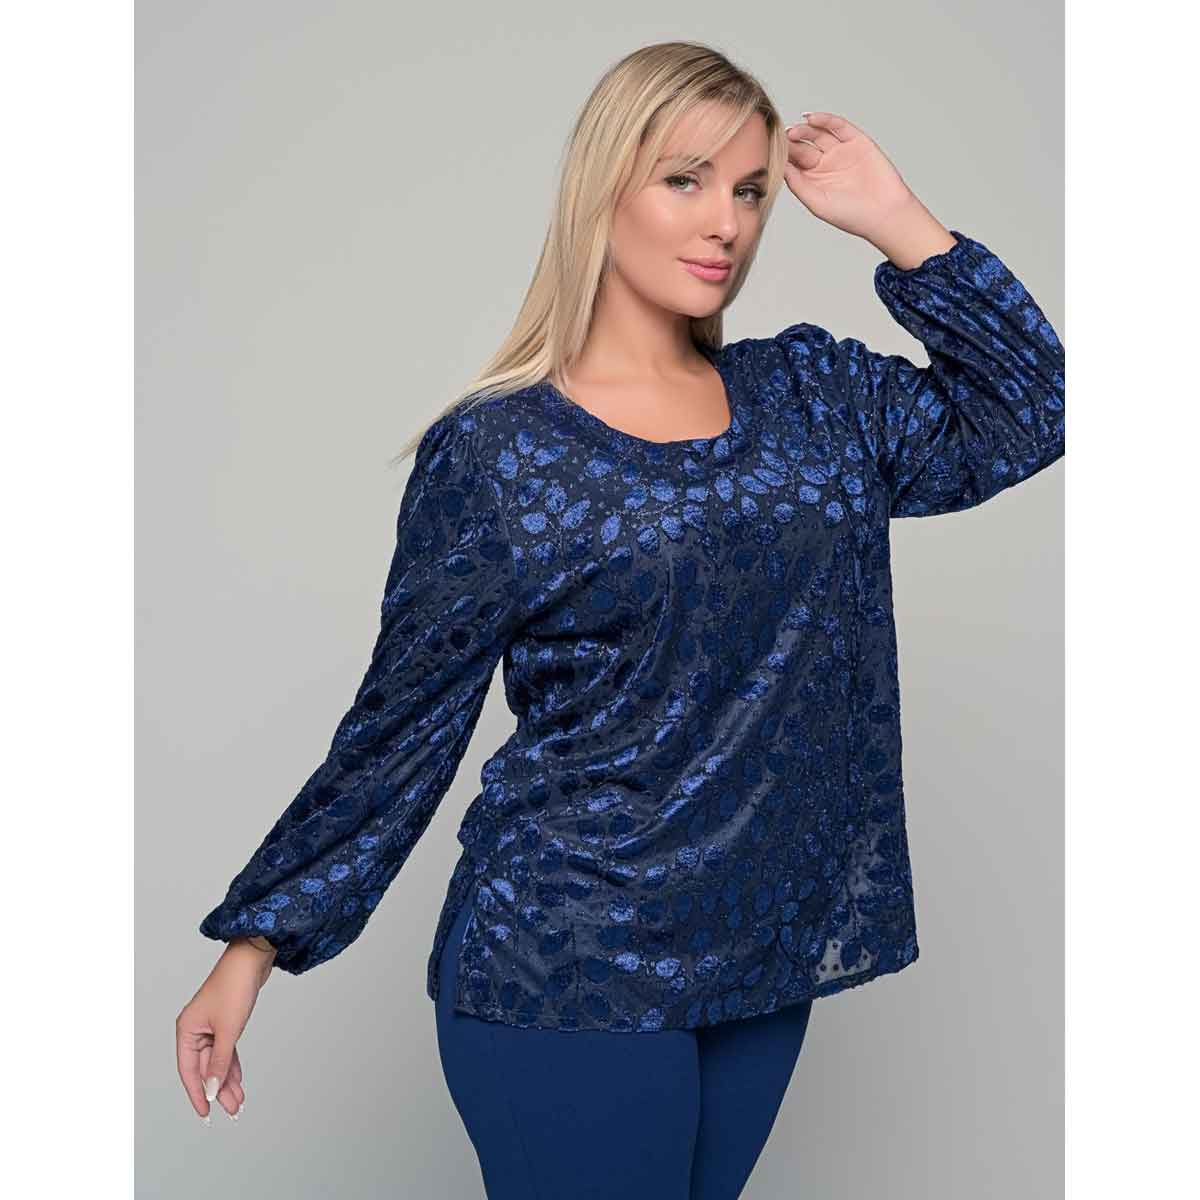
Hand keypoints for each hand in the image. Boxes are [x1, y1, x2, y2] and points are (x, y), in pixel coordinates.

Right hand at [175, 942, 272, 1124]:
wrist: (252, 957)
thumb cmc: (235, 987)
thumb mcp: (228, 1030)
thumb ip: (219, 1062)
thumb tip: (211, 1089)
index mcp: (186, 1030)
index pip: (188, 1071)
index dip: (196, 1094)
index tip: (206, 1113)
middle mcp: (194, 1029)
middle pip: (204, 1067)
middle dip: (218, 1089)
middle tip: (233, 1110)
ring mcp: (210, 1025)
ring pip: (216, 1060)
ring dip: (227, 1079)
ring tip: (238, 1101)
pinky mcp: (225, 1021)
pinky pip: (225, 1050)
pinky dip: (232, 1064)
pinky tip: (238, 1080)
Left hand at [782, 111, 920, 241]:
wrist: (884, 213)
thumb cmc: (850, 215)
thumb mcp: (816, 202)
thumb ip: (797, 184)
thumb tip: (780, 166)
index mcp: (812, 179)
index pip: (793, 163)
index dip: (784, 155)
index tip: (773, 151)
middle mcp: (825, 164)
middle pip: (803, 146)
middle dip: (793, 141)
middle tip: (785, 138)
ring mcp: (840, 152)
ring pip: (818, 134)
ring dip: (805, 129)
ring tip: (796, 130)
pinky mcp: (857, 141)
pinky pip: (838, 127)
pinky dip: (825, 120)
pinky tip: (812, 119)